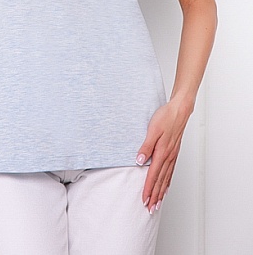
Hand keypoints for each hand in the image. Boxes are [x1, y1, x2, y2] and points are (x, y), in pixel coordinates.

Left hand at [136, 98, 192, 213]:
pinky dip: (168, 182)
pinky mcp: (174, 152)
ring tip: (158, 203)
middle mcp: (169, 156)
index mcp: (162, 152)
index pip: (153, 175)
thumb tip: (139, 160)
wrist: (179, 110)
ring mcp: (173, 155)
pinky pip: (171, 171)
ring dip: (161, 192)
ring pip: (166, 178)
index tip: (144, 200)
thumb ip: (146, 146)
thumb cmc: (166, 117)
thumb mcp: (152, 129)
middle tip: (151, 209)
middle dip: (155, 196)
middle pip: (160, 181)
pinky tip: (166, 186)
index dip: (148, 188)